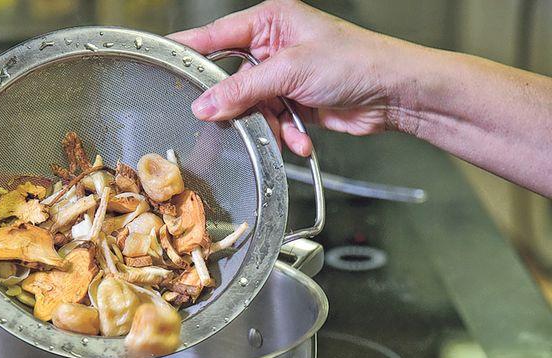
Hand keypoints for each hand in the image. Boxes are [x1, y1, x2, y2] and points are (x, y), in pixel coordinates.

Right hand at [169, 0, 420, 156]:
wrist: (393, 94)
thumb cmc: (356, 62)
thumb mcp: (290, 72)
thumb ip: (243, 90)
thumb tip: (205, 104)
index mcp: (271, 22)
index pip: (216, 35)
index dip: (188, 49)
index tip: (161, 60)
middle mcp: (274, 46)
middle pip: (232, 79)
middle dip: (239, 105)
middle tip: (231, 119)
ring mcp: (284, 76)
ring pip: (252, 107)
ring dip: (269, 125)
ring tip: (286, 130)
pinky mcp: (294, 101)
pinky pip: (272, 121)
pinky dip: (285, 133)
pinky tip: (301, 138)